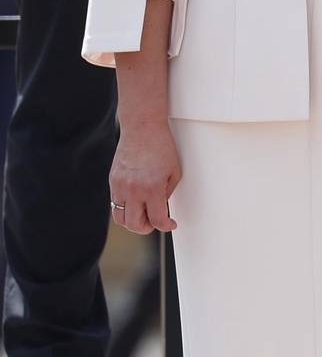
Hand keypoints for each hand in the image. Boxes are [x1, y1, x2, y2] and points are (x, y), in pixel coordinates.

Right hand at [108, 120, 179, 234]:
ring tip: (144, 215)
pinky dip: (125, 208)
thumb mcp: (174, 172)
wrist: (142, 128)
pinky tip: (135, 203)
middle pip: (135, 225)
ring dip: (132, 221)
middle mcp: (133, 190)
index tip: (170, 224)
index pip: (157, 219)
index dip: (166, 226)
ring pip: (120, 218)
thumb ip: (166, 194)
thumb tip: (161, 209)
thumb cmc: (162, 147)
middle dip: (147, 228)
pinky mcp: (112, 181)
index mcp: (153, 188)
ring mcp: (119, 186)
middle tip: (155, 223)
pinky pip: (115, 204)